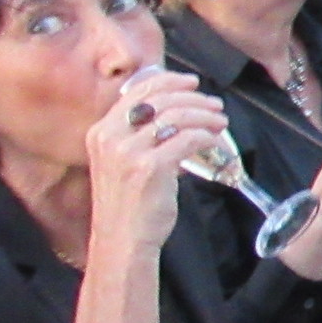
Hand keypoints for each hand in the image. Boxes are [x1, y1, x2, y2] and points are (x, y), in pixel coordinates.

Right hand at [86, 69, 230, 251]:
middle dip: (194, 99)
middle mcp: (111, 137)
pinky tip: (214, 141)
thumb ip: (138, 138)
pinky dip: (206, 136)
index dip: (169, 81)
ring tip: (220, 122)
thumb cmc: (127, 204)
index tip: (192, 83)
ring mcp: (129, 152)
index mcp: (101, 132)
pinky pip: (187, 140)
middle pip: (161, 100)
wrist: (121, 240)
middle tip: (215, 105)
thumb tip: (176, 115)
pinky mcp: (150, 168)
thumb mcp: (120, 163)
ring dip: (205, 116)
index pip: (138, 91)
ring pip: (177, 117)